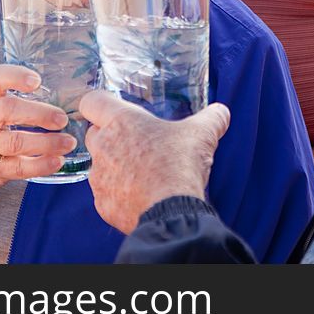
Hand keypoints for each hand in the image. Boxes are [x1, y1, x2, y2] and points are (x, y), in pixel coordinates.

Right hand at [0, 64, 76, 202]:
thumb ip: (17, 96)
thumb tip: (65, 94)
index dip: (15, 77)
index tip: (36, 81)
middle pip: (8, 110)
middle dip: (39, 113)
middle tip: (62, 119)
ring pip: (15, 142)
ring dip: (46, 143)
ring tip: (68, 142)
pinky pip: (19, 167)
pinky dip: (41, 165)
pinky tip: (58, 160)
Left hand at [80, 90, 229, 233]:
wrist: (171, 211)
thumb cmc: (180, 166)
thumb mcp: (202, 134)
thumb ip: (212, 118)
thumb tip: (221, 111)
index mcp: (121, 121)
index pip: (92, 102)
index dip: (100, 104)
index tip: (113, 110)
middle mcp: (103, 146)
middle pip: (93, 133)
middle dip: (110, 136)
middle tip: (136, 143)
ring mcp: (99, 177)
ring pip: (99, 165)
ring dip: (115, 166)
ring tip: (143, 173)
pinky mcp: (102, 203)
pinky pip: (106, 193)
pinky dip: (119, 193)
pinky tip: (140, 195)